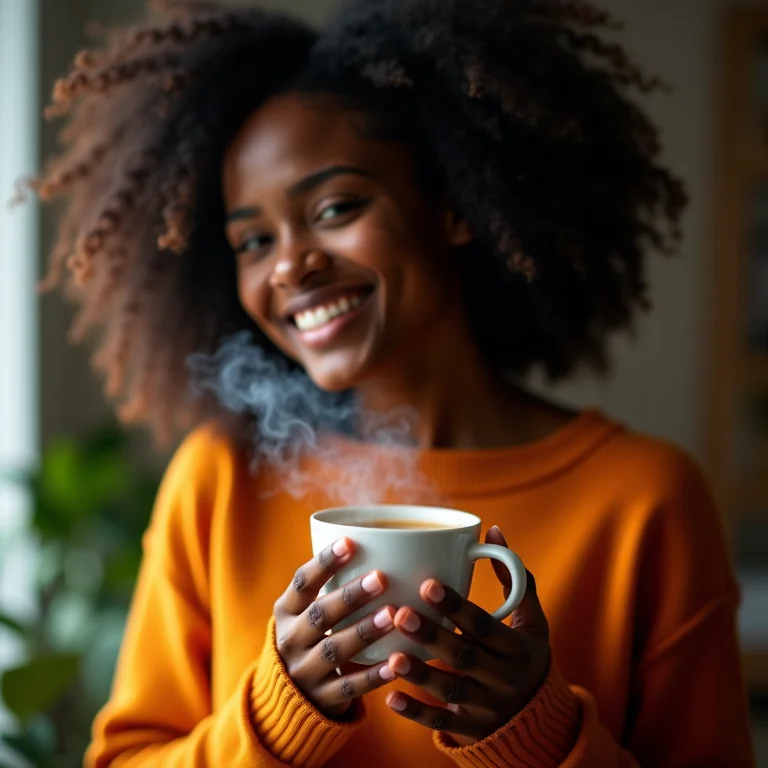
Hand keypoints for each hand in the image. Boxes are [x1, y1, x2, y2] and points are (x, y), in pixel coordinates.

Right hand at [273, 537, 396, 717]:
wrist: (288, 698)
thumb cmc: (311, 637)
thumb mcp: (305, 612)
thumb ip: (330, 586)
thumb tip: (377, 542)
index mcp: (286, 611)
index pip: (302, 582)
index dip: (324, 562)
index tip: (349, 542)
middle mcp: (290, 640)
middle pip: (320, 614)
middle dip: (350, 595)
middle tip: (381, 577)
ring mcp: (304, 672)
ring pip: (334, 649)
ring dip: (364, 631)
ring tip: (392, 614)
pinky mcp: (322, 699)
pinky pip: (349, 686)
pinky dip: (373, 676)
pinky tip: (396, 663)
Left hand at [383, 526, 549, 743]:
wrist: (536, 720)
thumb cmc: (523, 654)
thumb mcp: (531, 621)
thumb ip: (514, 579)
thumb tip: (493, 530)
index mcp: (518, 648)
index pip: (485, 626)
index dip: (457, 606)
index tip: (428, 584)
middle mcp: (504, 679)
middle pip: (465, 657)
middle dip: (433, 636)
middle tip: (400, 614)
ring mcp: (486, 707)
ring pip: (451, 691)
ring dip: (421, 675)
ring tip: (393, 656)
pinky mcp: (469, 730)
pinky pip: (440, 723)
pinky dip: (416, 713)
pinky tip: (391, 697)